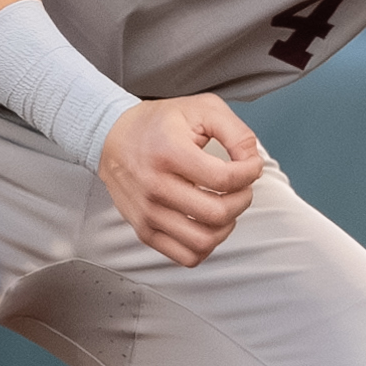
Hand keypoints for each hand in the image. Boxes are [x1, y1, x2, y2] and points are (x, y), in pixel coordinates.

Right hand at [97, 95, 263, 266]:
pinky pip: (186, 257)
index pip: (224, 179)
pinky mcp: (144, 231)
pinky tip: (208, 223)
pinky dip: (206, 245)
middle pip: (217, 214)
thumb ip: (236, 132)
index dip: (250, 173)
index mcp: (170, 152)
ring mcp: (148, 213)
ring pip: (203, 241)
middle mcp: (156, 186)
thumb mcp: (203, 109)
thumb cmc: (159, 123)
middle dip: (242, 200)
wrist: (113, 136)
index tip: (250, 165)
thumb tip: (253, 162)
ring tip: (225, 204)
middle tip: (241, 186)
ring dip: (227, 226)